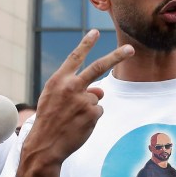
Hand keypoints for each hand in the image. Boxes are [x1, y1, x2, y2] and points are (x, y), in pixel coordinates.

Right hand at [23, 30, 132, 165]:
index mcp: (58, 80)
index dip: (86, 44)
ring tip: (72, 119)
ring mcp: (83, 100)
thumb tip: (101, 90)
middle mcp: (72, 86)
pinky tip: (78, 126)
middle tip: (130, 49)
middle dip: (116, 57)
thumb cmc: (48, 121)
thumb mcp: (55, 99)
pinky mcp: (93, 113)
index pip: (75, 57)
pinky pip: (98, 112)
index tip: (96, 32)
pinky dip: (91, 119)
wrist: (45, 145)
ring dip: (88, 108)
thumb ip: (76, 89)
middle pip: (98, 67)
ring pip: (95, 98)